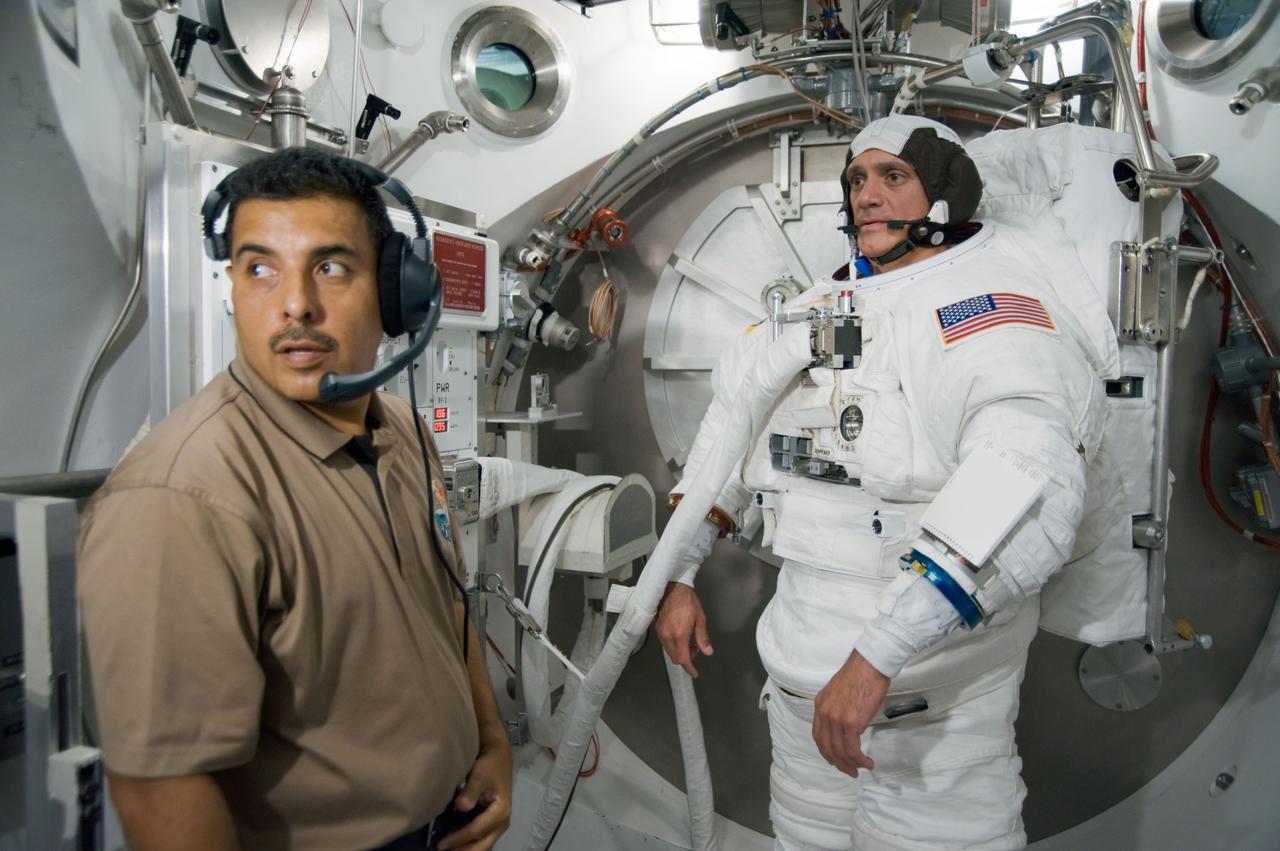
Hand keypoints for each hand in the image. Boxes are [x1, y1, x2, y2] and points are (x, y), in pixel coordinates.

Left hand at [436, 741, 511, 850]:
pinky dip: (467, 842)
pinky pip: (480, 838)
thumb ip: (471, 791)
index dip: (458, 839)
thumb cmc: (489, 765)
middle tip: (442, 850)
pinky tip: (451, 841)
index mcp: (501, 811)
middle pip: (482, 845)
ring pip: (482, 845)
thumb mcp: (480, 774)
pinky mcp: (492, 822)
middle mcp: (502, 822)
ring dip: (464, 848)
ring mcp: (498, 824)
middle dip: (463, 850)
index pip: (477, 830)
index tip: (440, 844)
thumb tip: (460, 806)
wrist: (498, 756)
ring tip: (445, 848)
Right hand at [656, 582, 712, 677]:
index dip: (690, 668)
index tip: (695, 673)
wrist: (672, 587)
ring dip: (679, 652)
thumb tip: (708, 652)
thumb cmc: (688, 601)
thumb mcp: (700, 618)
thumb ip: (703, 638)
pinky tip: (681, 637)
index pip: (683, 659)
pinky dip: (674, 646)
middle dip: (686, 659)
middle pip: (675, 658)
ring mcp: (661, 633)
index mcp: (680, 635)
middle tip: (695, 649)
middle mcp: (668, 636)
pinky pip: (665, 644)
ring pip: (669, 652)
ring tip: (689, 642)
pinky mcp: (657, 629)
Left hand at [812, 652, 889, 777]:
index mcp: (820, 705)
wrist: (869, 665)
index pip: (818, 735)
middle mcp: (825, 713)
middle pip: (827, 747)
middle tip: (849, 771)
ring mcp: (836, 719)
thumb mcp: (840, 693)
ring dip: (850, 765)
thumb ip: (838, 708)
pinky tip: (867, 762)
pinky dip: (859, 760)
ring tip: (861, 769)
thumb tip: (846, 724)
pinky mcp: (850, 723)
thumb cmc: (860, 675)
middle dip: (838, 763)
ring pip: (839, 751)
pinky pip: (852, 749)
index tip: (835, 760)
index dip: (826, 751)